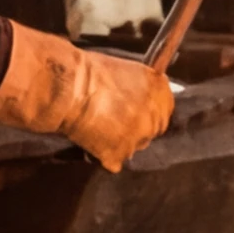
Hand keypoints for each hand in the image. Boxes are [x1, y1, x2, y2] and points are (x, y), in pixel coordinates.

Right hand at [0, 24, 176, 170]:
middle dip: (135, 128)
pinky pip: (115, 161)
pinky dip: (104, 154)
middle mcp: (155, 117)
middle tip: (114, 123)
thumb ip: (141, 88)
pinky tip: (92, 140)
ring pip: (134, 147)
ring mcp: (139, 138)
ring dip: (121, 141)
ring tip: (99, 129)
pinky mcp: (120, 155)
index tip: (136, 113)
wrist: (69, 89)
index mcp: (160, 92)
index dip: (148, 112)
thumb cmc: (89, 72)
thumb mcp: (126, 71)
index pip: (164, 109)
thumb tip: (141, 97)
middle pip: (151, 130)